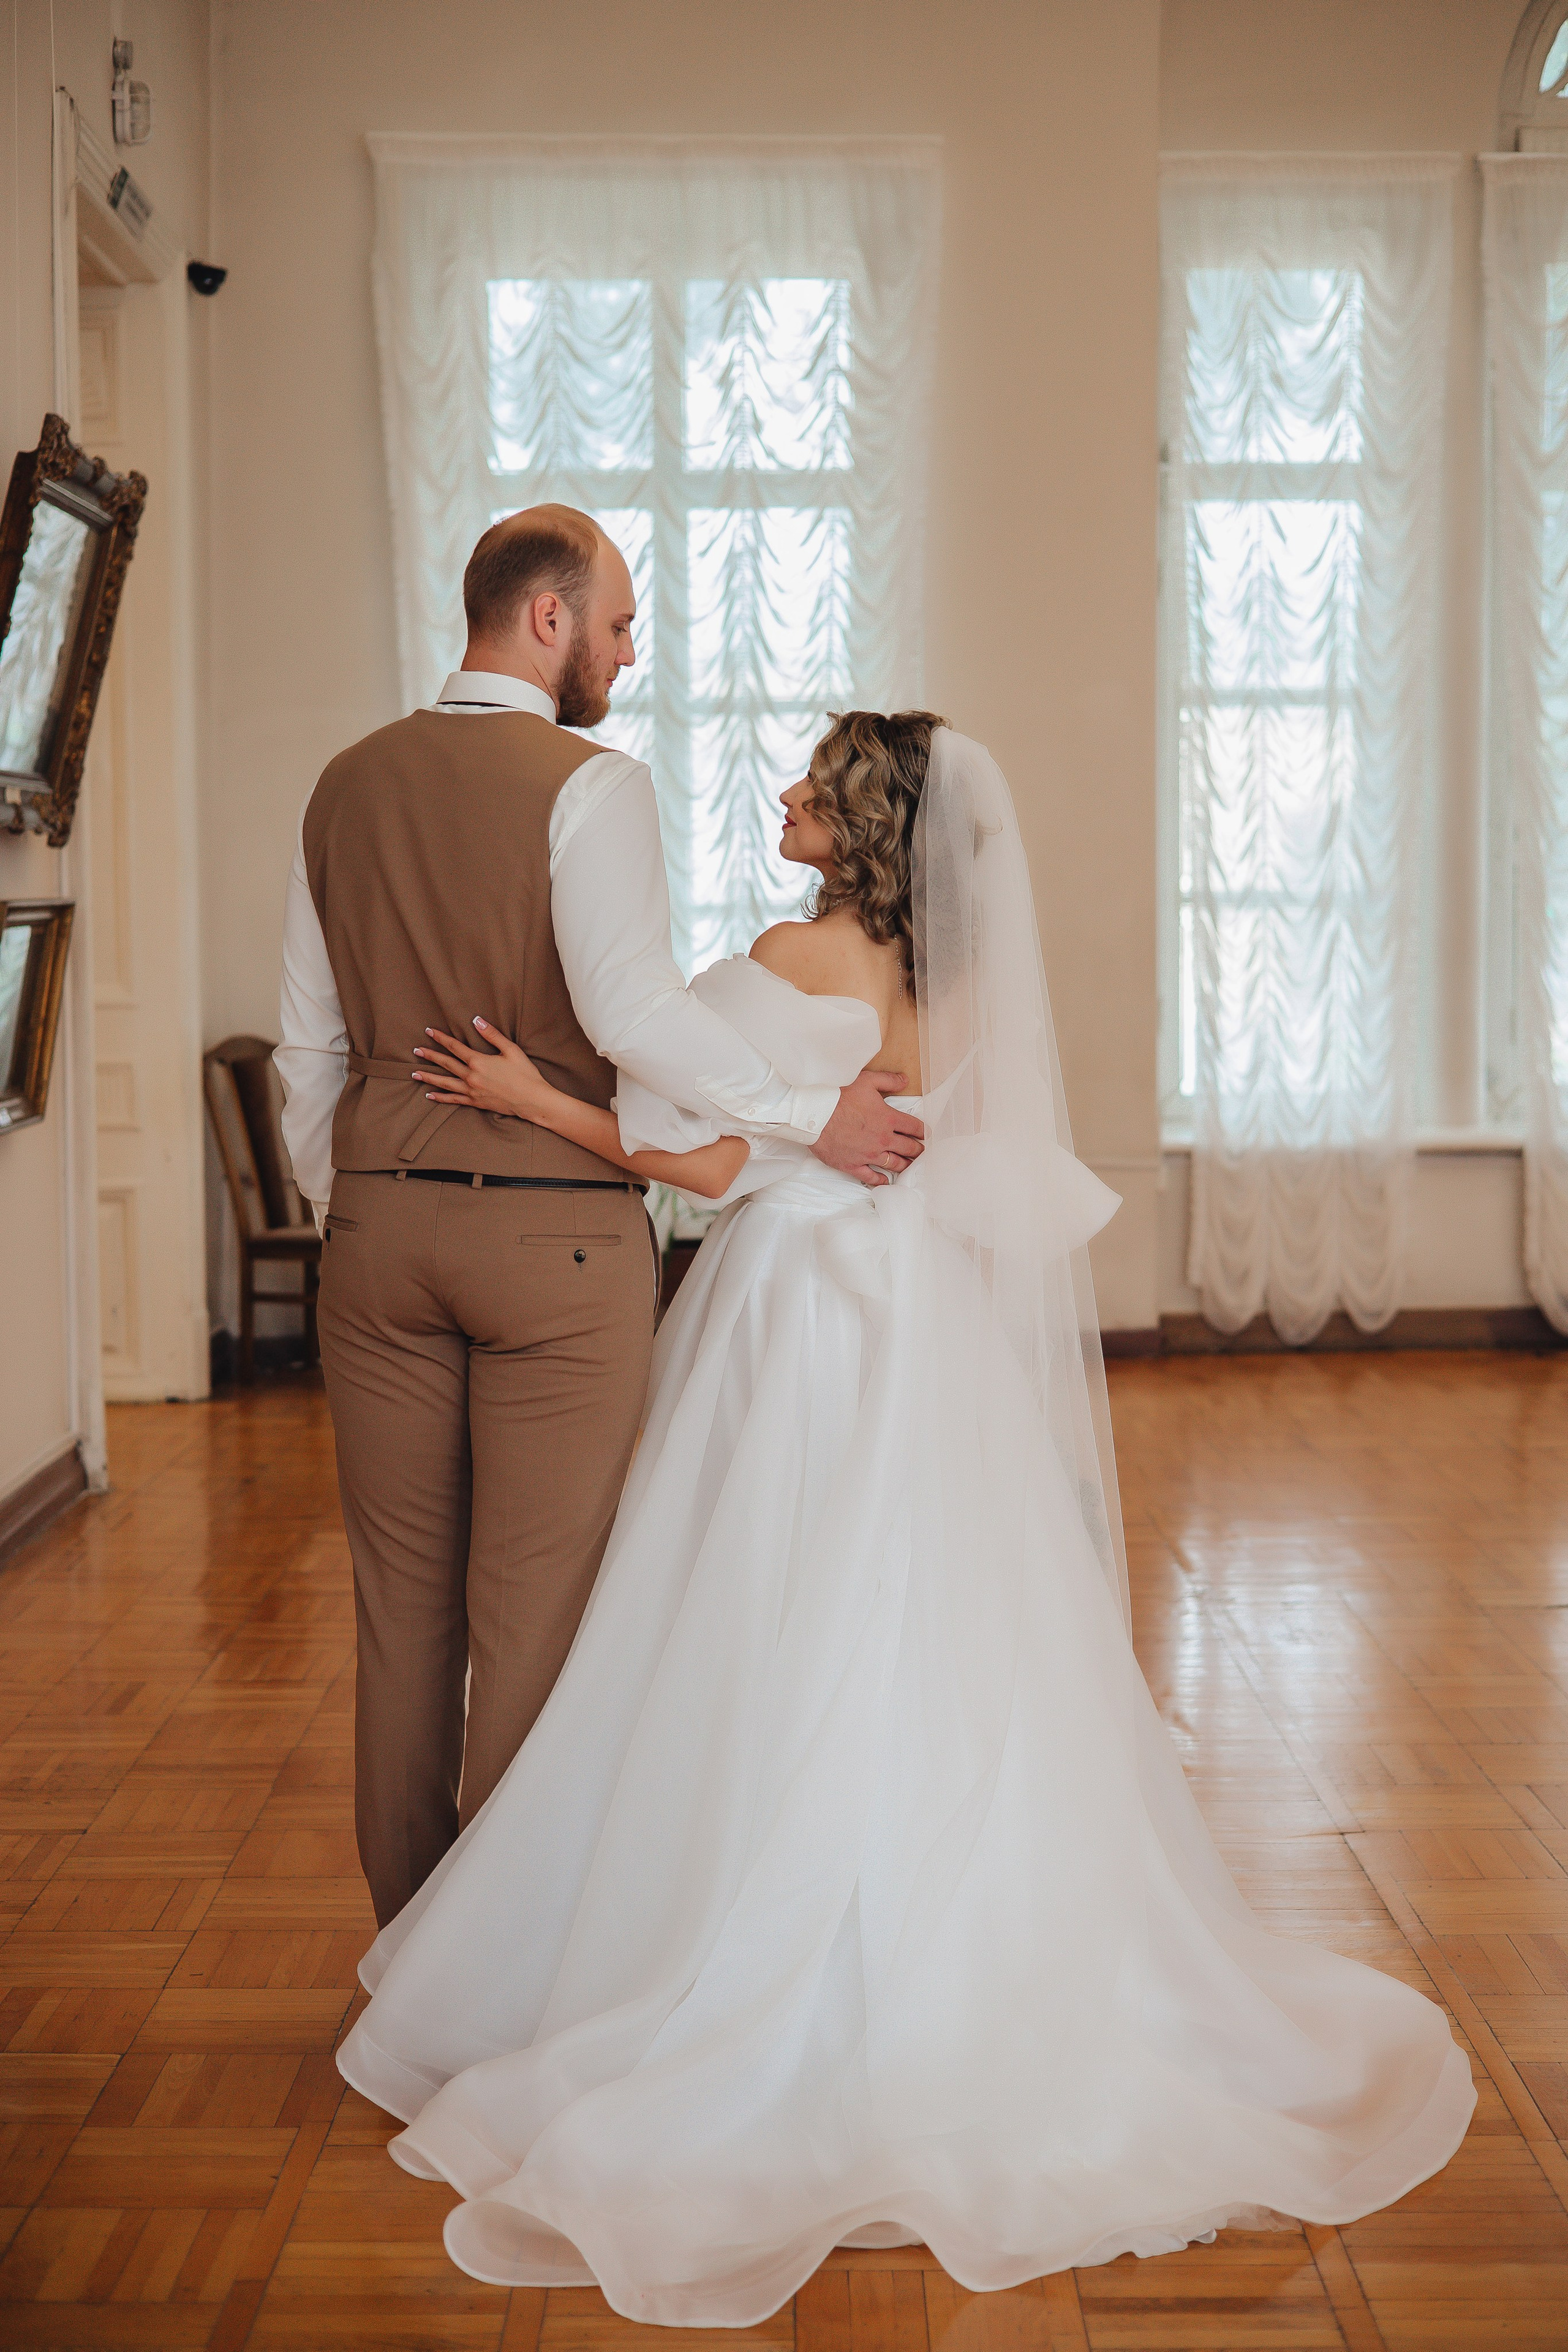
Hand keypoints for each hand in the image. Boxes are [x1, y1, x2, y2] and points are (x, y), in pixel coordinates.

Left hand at [413, 1019, 548, 1118]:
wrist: (532, 1100)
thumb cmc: (525, 1074)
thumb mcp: (511, 1050)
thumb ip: (492, 1035)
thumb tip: (476, 1020)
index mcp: (478, 1061)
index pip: (454, 1047)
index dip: (441, 1038)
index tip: (429, 1031)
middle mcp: (471, 1076)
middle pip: (445, 1063)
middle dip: (430, 1056)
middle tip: (416, 1051)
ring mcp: (472, 1091)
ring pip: (444, 1082)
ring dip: (429, 1077)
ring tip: (415, 1074)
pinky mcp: (475, 1102)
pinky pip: (453, 1099)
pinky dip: (441, 1097)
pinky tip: (430, 1095)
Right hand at [811, 1069, 923, 1187]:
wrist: (814, 1114)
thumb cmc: (838, 1096)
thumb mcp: (866, 1081)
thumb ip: (888, 1080)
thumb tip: (905, 1080)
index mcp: (888, 1119)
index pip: (914, 1127)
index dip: (923, 1131)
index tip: (926, 1135)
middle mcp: (882, 1139)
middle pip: (908, 1148)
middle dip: (918, 1150)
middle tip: (922, 1152)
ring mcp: (868, 1155)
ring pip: (894, 1163)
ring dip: (905, 1165)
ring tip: (910, 1165)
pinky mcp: (853, 1165)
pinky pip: (871, 1177)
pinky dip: (881, 1180)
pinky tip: (887, 1180)